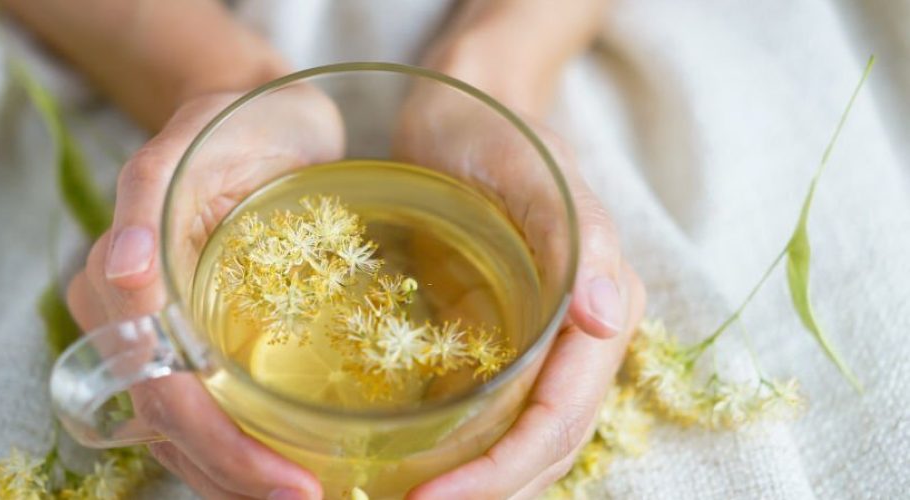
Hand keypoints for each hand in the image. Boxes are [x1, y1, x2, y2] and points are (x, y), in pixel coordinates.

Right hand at [66, 88, 342, 498]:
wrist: (261, 117)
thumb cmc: (231, 123)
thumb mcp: (192, 139)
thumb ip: (148, 196)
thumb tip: (123, 268)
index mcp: (116, 282)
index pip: (159, 389)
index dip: (218, 444)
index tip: (288, 480)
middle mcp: (125, 322)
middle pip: (169, 428)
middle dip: (233, 475)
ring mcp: (157, 337)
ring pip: (182, 436)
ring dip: (234, 477)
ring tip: (303, 496)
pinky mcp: (193, 341)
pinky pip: (207, 411)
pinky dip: (241, 450)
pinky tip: (287, 468)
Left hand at [395, 79, 645, 498]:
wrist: (462, 112)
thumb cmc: (498, 133)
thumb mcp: (536, 171)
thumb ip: (581, 236)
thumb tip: (608, 318)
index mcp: (602, 307)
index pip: (562, 419)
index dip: (504, 470)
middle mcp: (578, 338)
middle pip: (546, 447)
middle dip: (489, 491)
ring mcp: (538, 343)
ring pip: (519, 440)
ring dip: (479, 483)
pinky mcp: (498, 341)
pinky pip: (488, 411)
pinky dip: (460, 450)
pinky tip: (412, 466)